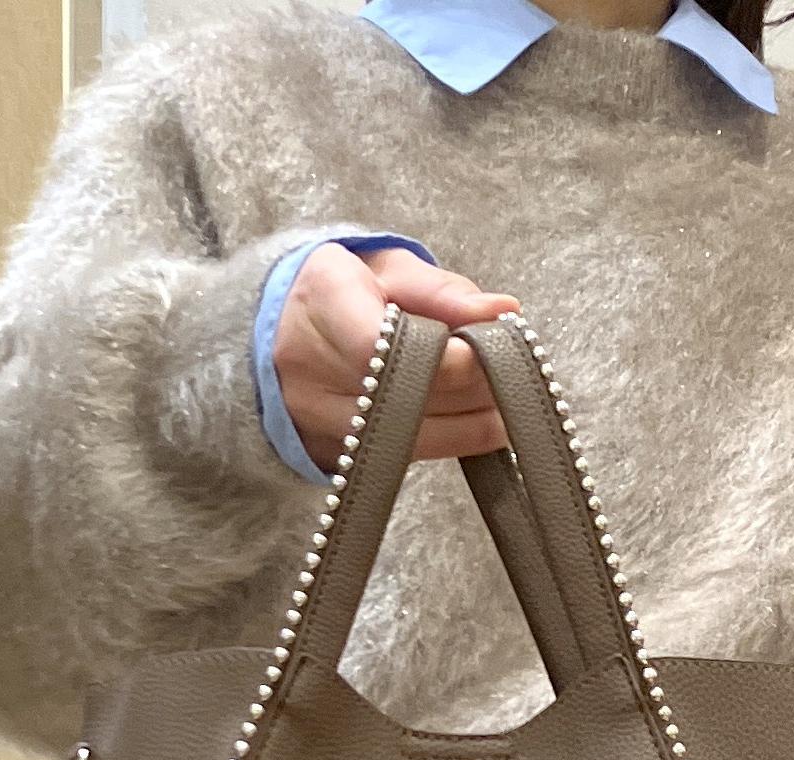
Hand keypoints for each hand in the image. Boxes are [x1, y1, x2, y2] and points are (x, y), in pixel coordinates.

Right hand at [274, 243, 520, 473]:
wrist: (278, 331)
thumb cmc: (344, 291)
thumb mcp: (389, 269)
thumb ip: (443, 291)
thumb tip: (502, 310)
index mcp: (321, 300)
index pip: (384, 346)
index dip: (445, 359)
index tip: (490, 351)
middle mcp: (307, 366)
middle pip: (403, 396)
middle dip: (471, 390)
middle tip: (515, 376)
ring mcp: (313, 416)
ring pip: (407, 437)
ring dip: (470, 424)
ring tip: (507, 404)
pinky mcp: (330, 453)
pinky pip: (401, 456)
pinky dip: (448, 440)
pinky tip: (480, 425)